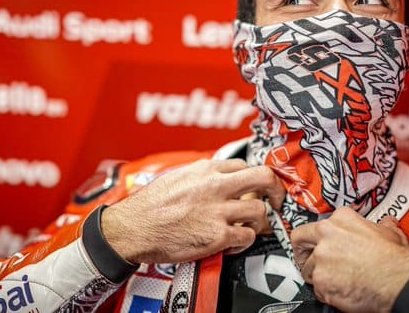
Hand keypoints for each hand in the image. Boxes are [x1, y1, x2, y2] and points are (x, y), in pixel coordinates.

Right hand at [101, 158, 284, 263]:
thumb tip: (216, 178)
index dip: (253, 178)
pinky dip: (246, 241)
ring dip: (259, 221)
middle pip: (263, 178)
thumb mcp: (176, 177)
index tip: (257, 187)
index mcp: (205, 170)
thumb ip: (200, 176)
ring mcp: (218, 211)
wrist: (132, 229)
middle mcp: (215, 186)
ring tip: (251, 226)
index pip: (244, 165)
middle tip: (276, 200)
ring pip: (260, 211)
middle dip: (276, 189)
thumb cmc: (149, 206)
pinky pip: (247, 236)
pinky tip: (236, 242)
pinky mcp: (217, 236)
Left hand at [291, 207, 408, 311]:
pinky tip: (340, 291)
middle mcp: (326, 235)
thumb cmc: (395, 260)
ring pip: (307, 268)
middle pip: (299, 240)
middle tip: (307, 260)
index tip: (320, 245)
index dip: (319, 239)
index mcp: (341, 219)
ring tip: (335, 280)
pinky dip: (326, 293)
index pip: (317, 225)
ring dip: (318, 275)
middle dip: (302, 251)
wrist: (399, 282)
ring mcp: (321, 258)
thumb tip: (385, 223)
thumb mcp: (389, 233)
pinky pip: (317, 289)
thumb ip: (380, 226)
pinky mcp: (321, 281)